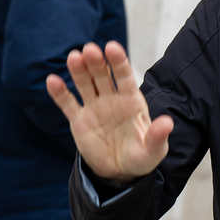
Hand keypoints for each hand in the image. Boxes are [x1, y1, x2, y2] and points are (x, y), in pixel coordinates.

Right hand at [46, 41, 172, 182]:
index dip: (118, 62)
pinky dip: (60, 93)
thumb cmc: (142, 155)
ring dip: (79, 71)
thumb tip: (167, 123)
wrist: (121, 172)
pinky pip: (68, 104)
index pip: (125, 77)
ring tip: (74, 57)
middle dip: (97, 62)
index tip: (112, 47)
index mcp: (132, 100)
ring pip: (85, 84)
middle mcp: (112, 99)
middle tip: (90, 49)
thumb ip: (158, 136)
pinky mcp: (79, 121)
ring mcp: (95, 108)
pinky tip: (52, 80)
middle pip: (103, 76)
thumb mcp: (153, 149)